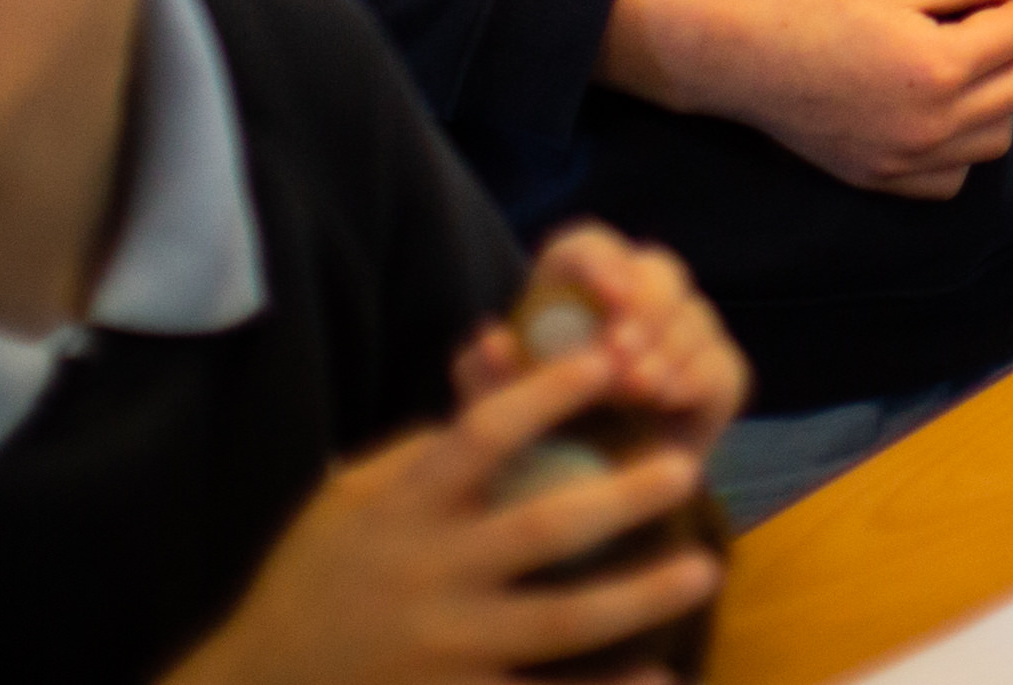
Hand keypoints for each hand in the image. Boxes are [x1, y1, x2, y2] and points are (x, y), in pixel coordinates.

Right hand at [166, 329, 719, 684]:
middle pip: (542, 531)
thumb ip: (423, 451)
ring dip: (638, 596)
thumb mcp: (348, 500)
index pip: (480, 438)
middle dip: (621, 498)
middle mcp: (429, 579)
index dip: (544, 394)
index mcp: (403, 512)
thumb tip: (497, 382)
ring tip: (703, 566)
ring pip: (560, 623)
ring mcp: (445, 652)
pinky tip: (662, 676)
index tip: (604, 359)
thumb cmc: (310, 579)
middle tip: (687, 464)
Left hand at [458, 223, 749, 460]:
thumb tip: (493, 340)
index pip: (588, 248)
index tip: (610, 296)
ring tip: (640, 387)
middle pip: (657, 270)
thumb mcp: (490, 416)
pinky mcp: (712, 382)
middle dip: (647, 307)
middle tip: (623, 353)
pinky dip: (699, 377)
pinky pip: (724, 366)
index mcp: (569, 294)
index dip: (602, 261)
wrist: (568, 507)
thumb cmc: (522, 445)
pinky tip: (670, 398)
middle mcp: (632, 304)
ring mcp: (678, 340)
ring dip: (669, 348)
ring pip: (694, 315)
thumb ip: (484, 378)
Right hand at [598, 0, 1012, 197]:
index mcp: (940, 67)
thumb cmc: (814, 8)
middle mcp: (933, 125)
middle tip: (993, 17)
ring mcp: (908, 160)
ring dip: (997, 99)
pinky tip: (940, 112)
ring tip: (968, 63)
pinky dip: (961, 148)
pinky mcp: (883, 180)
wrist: (744, 58)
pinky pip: (952, 177)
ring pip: (995, 138)